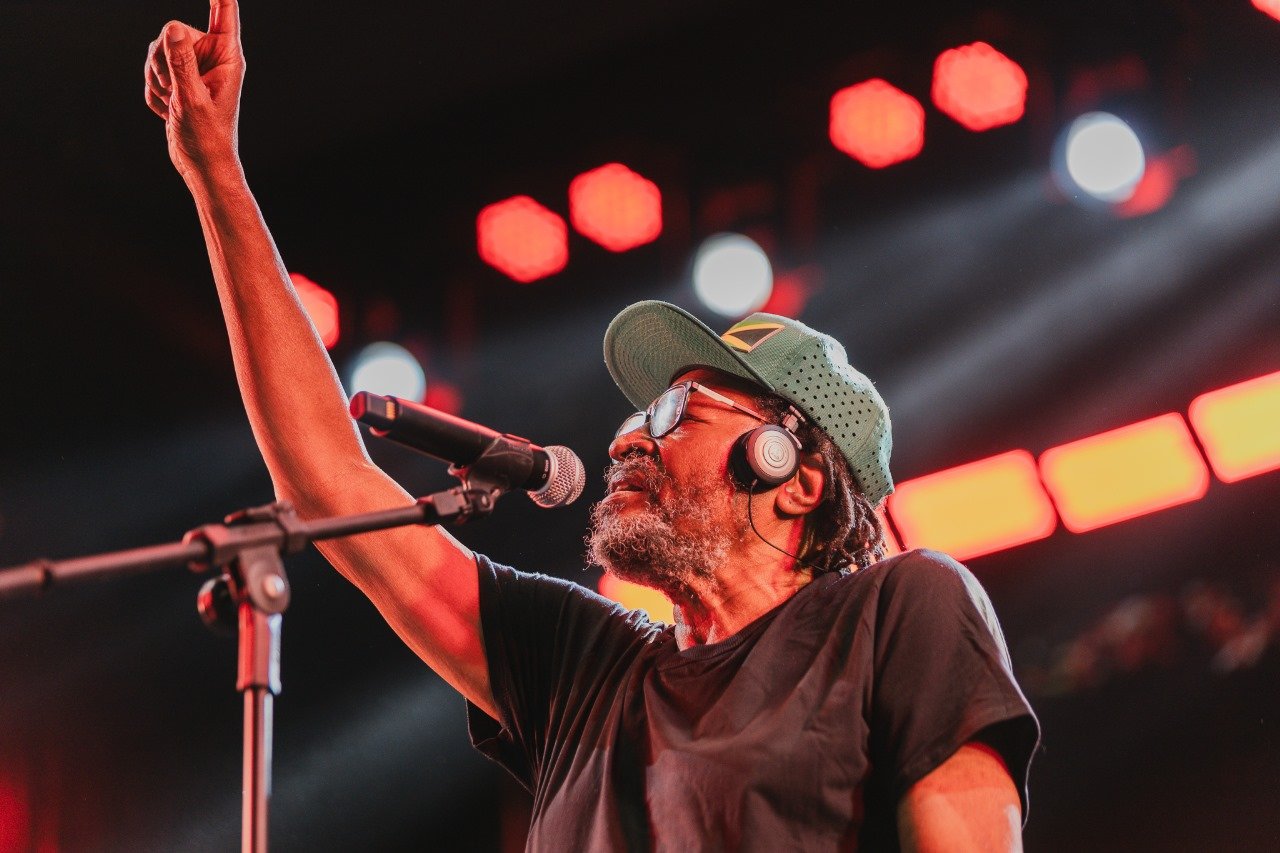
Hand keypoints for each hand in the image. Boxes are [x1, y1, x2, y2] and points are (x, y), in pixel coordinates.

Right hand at [144, 1, 243, 177]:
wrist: (201, 165)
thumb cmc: (208, 139)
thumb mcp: (193, 100)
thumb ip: (180, 62)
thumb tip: (172, 27)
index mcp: (227, 57)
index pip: (224, 11)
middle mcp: (212, 56)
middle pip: (171, 32)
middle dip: (163, 61)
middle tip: (176, 93)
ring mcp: (194, 66)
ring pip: (156, 50)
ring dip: (157, 79)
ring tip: (175, 104)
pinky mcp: (178, 77)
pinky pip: (150, 70)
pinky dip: (154, 93)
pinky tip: (170, 110)